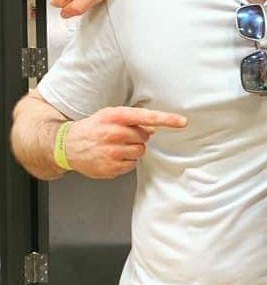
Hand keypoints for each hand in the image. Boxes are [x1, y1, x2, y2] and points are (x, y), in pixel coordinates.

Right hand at [65, 106, 186, 178]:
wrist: (66, 145)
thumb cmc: (92, 129)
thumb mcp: (109, 116)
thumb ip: (132, 120)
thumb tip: (153, 128)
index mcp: (115, 116)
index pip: (147, 117)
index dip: (167, 119)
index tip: (182, 122)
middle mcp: (113, 133)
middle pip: (144, 137)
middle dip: (137, 138)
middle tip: (120, 137)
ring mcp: (112, 152)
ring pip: (140, 152)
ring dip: (132, 150)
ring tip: (114, 147)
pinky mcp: (111, 167)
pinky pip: (131, 165)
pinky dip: (125, 162)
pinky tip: (111, 157)